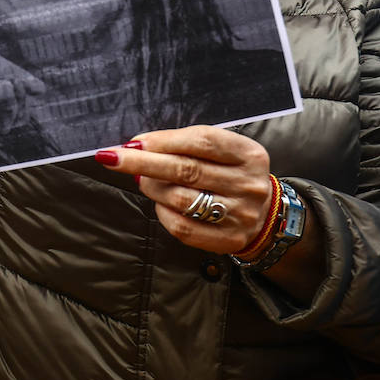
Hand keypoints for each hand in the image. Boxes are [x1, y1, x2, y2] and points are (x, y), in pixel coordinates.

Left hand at [98, 125, 273, 254]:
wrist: (266, 215)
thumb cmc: (229, 173)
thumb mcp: (220, 152)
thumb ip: (184, 145)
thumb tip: (137, 145)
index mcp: (248, 154)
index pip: (202, 141)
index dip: (163, 140)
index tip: (133, 142)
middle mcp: (248, 184)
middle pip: (187, 170)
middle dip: (143, 162)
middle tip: (113, 157)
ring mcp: (241, 214)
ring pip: (181, 198)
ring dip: (151, 187)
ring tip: (141, 180)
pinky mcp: (229, 239)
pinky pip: (184, 227)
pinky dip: (162, 213)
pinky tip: (158, 203)